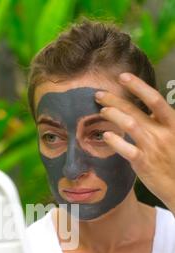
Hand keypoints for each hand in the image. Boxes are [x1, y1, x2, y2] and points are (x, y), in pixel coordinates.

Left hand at [95, 72, 174, 212]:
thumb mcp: (173, 138)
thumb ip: (160, 125)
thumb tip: (143, 112)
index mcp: (172, 124)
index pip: (154, 99)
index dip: (138, 86)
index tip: (123, 77)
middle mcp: (163, 132)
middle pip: (136, 110)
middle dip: (115, 100)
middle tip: (99, 94)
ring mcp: (152, 147)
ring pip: (130, 125)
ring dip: (113, 115)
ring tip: (101, 112)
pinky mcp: (144, 163)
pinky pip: (127, 149)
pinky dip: (115, 141)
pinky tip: (105, 136)